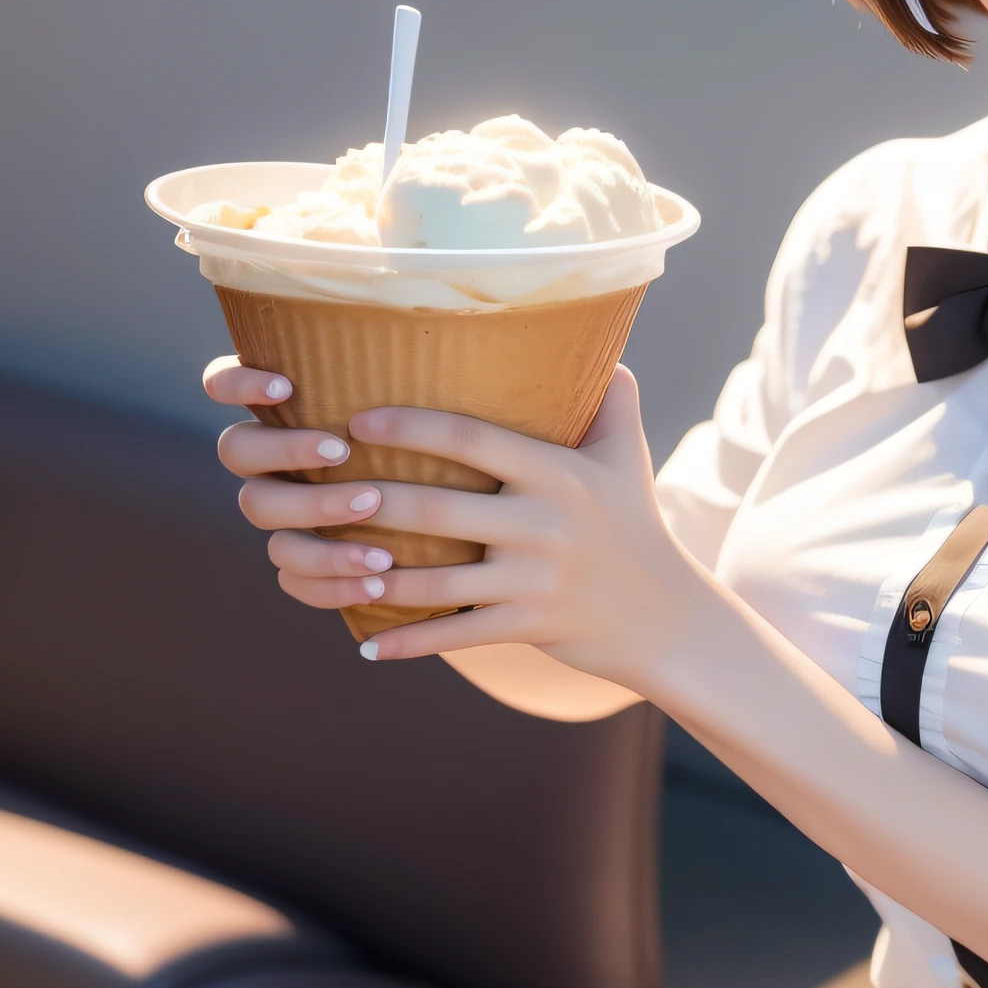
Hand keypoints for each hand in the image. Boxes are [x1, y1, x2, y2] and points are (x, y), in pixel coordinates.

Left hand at [205, 353, 707, 676]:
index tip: (359, 420)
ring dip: (373, 575)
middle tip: (320, 491)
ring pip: (436, 580)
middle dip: (372, 501)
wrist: (667, 617)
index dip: (412, 427)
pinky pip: (456, 634)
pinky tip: (365, 645)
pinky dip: (408, 643)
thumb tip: (600, 342)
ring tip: (324, 564)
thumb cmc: (637, 524)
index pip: (473, 439)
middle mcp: (545, 523)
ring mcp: (535, 580)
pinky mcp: (528, 626)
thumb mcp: (629, 456)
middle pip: (438, 509)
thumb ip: (613, 397)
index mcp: (558, 473)